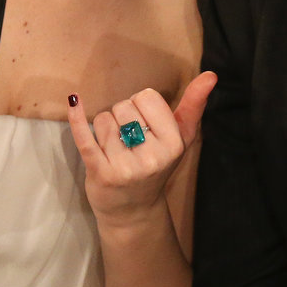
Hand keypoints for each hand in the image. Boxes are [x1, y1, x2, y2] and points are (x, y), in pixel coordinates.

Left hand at [67, 72, 216, 226]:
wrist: (132, 211)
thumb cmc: (157, 166)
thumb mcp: (180, 138)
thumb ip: (194, 106)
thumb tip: (211, 75)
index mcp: (174, 143)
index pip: (147, 97)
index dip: (142, 106)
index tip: (145, 124)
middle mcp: (152, 157)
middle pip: (123, 106)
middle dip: (122, 117)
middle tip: (129, 141)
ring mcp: (125, 167)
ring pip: (103, 119)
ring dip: (104, 129)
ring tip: (115, 148)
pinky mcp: (101, 174)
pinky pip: (85, 137)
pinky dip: (77, 119)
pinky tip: (75, 102)